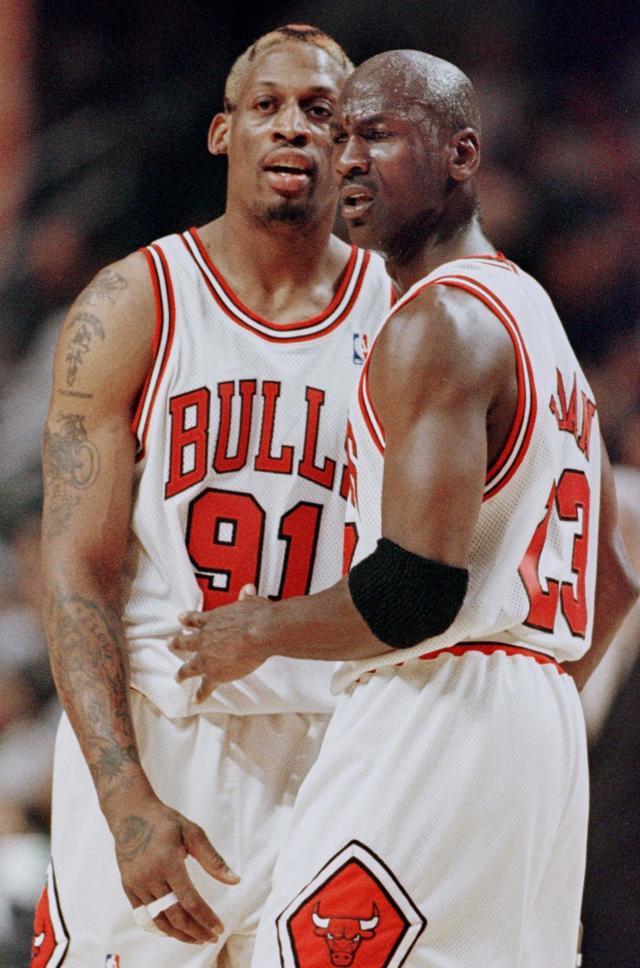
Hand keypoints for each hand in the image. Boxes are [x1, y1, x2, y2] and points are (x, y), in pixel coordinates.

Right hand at [109, 791, 239, 943]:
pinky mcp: (128, 887)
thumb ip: (213, 859)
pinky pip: (145, 915)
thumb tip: (235, 880)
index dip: (206, 918)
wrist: (131, 814)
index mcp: (168, 862)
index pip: (190, 901)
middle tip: (211, 938)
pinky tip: (175, 929)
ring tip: (196, 938)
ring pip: (159, 919)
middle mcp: (150, 877)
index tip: (219, 928)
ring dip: (178, 934)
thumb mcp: (193, 832)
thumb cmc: (166, 822)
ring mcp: (136, 884)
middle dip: (195, 931)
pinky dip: (160, 926)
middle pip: (175, 915)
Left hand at [171, 585, 272, 701]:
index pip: (196, 619)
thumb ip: (247, 598)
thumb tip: (248, 589)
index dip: (187, 619)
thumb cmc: (258, 615)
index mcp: (214, 619)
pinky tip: (196, 700)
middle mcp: (206, 638)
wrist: (261, 632)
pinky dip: (201, 694)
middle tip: (169, 644)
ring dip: (183, 673)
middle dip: (177, 644)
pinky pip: (205, 686)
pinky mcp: (216, 673)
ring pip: (190, 667)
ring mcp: (208, 657)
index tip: (180, 619)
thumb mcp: (251, 602)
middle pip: (186, 642)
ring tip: (177, 677)